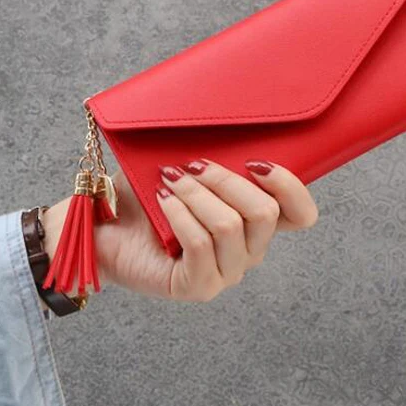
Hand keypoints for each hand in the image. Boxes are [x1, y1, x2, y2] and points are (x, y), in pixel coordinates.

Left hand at [42, 159, 318, 301]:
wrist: (103, 223)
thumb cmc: (148, 193)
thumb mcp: (190, 165)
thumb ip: (220, 152)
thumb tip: (236, 118)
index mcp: (256, 223)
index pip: (302, 215)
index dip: (288, 185)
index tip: (253, 161)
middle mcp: (248, 251)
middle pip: (264, 213)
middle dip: (225, 180)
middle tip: (190, 167)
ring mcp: (225, 273)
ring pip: (230, 226)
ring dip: (195, 195)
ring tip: (169, 183)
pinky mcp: (196, 287)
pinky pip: (199, 244)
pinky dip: (180, 215)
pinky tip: (163, 202)